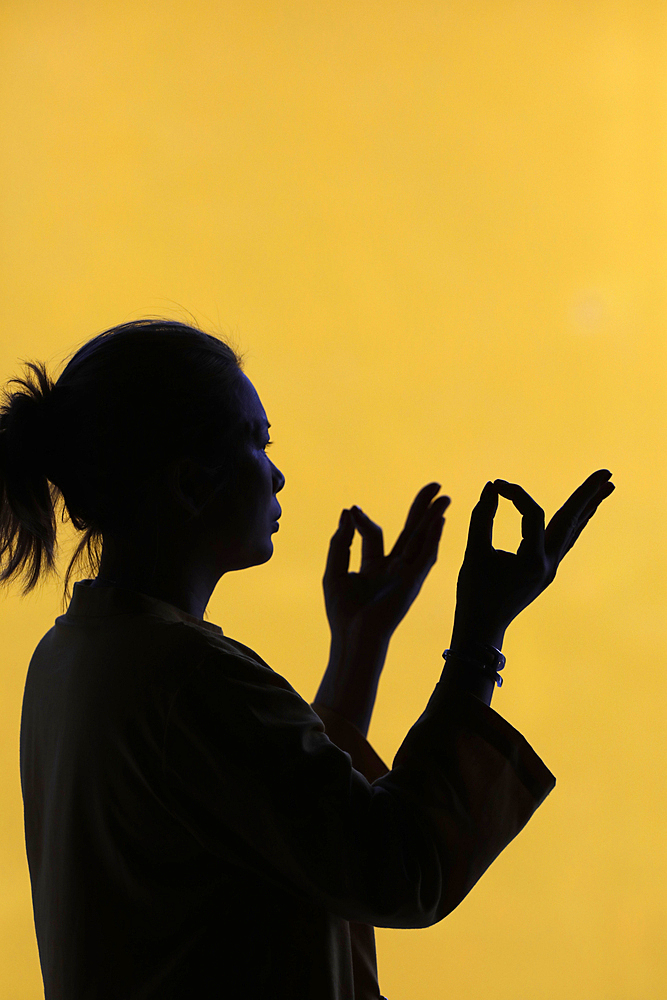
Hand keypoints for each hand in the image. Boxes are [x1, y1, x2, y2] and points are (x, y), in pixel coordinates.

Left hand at [323, 482, 450, 642]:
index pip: (374, 534)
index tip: (350, 511)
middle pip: (410, 531)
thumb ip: (340, 542)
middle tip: (434, 486)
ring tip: (445, 498)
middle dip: (421, 509)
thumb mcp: (335, 570)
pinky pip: (426, 555)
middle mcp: (394, 568)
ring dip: (433, 518)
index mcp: (374, 567)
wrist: (353, 636)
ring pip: (421, 540)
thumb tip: (346, 512)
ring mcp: (406, 574)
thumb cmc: (343, 612)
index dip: (362, 520)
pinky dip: (433, 537)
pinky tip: (439, 521)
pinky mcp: (413, 582)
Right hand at [452, 469, 614, 645]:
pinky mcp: (546, 571)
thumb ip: (482, 518)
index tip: (497, 485)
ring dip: (589, 506)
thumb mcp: (474, 553)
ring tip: (608, 484)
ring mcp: (551, 568)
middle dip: (589, 495)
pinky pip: (565, 540)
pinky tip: (582, 512)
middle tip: (608, 472)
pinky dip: (575, 522)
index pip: (532, 514)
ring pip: (573, 530)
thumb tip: (491, 487)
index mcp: (532, 561)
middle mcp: (549, 564)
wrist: (482, 629)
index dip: (515, 494)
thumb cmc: (474, 592)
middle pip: (572, 521)